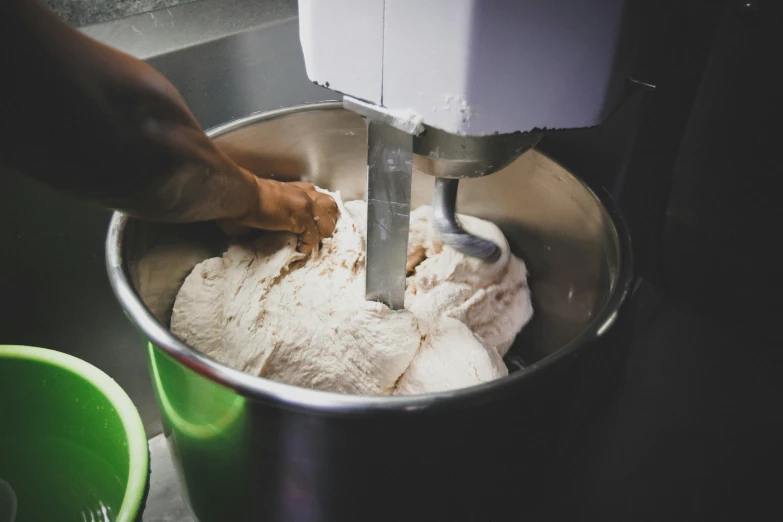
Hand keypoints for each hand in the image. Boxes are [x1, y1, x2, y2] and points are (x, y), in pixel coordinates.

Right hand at [223, 172, 339, 253]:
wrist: (241, 195)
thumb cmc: (245, 198)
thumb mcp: (269, 202)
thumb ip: (281, 212)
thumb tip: (280, 230)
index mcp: (297, 188)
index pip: (320, 199)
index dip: (318, 214)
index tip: (311, 228)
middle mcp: (306, 193)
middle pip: (332, 207)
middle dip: (327, 222)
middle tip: (316, 235)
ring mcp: (306, 204)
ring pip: (328, 223)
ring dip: (321, 235)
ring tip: (310, 242)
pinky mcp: (302, 216)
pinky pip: (314, 237)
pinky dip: (307, 246)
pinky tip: (299, 249)